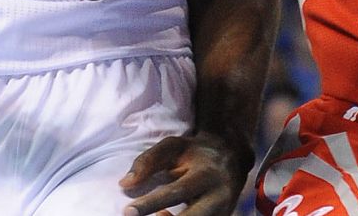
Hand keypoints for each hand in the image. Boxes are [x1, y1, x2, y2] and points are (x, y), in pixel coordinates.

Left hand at [121, 132, 248, 215]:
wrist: (232, 156)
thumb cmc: (196, 153)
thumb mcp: (173, 147)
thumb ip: (148, 160)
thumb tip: (125, 183)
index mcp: (207, 174)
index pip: (177, 192)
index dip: (151, 204)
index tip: (127, 211)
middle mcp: (219, 197)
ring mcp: (223, 212)